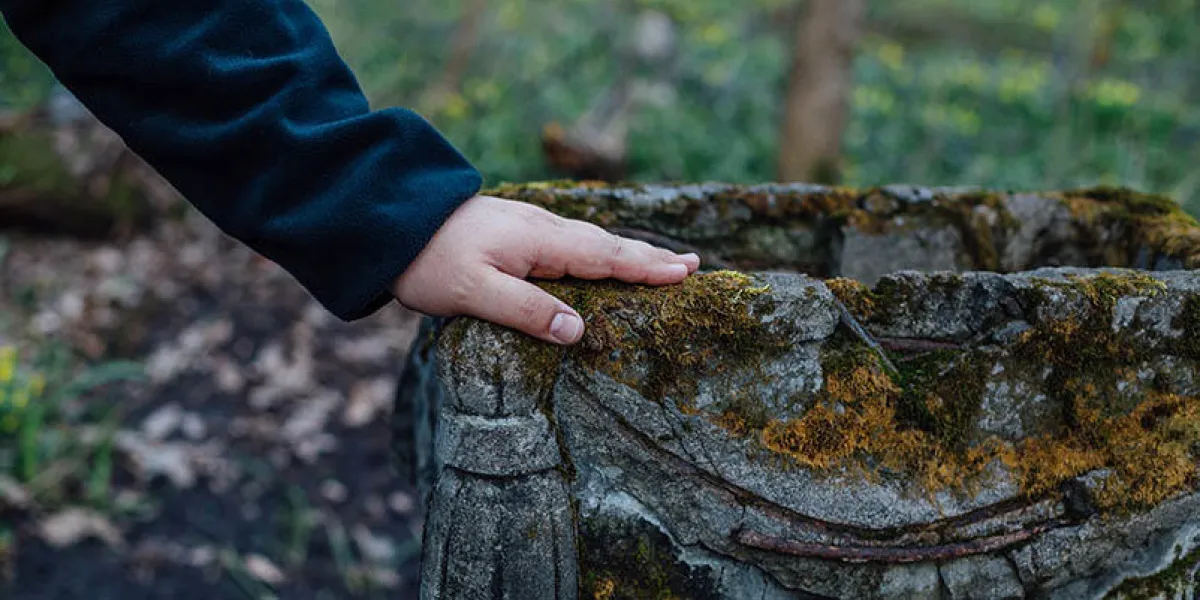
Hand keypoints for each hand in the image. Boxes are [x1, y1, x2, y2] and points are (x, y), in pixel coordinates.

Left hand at [392, 195, 699, 344]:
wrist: (389, 222)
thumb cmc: (430, 261)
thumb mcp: (476, 294)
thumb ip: (527, 311)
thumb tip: (579, 330)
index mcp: (540, 242)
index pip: (607, 257)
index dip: (647, 268)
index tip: (687, 272)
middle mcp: (543, 229)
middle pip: (608, 246)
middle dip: (650, 258)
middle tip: (693, 265)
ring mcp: (530, 227)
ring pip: (591, 242)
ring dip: (628, 253)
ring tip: (661, 264)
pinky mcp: (516, 231)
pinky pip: (573, 243)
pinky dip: (600, 251)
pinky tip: (600, 259)